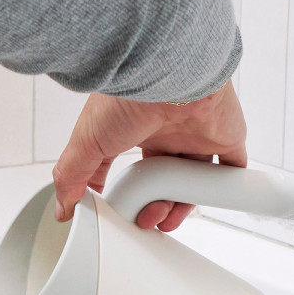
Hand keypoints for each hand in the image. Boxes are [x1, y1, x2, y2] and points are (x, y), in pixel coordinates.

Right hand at [52, 79, 246, 232]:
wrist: (170, 73)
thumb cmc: (128, 96)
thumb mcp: (87, 141)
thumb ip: (72, 176)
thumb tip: (62, 208)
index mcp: (134, 128)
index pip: (129, 168)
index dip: (124, 193)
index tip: (117, 212)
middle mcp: (166, 130)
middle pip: (163, 180)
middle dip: (152, 208)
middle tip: (144, 221)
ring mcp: (196, 133)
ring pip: (192, 181)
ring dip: (180, 207)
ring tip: (166, 219)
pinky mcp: (226, 135)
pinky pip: (231, 168)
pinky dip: (225, 186)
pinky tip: (211, 198)